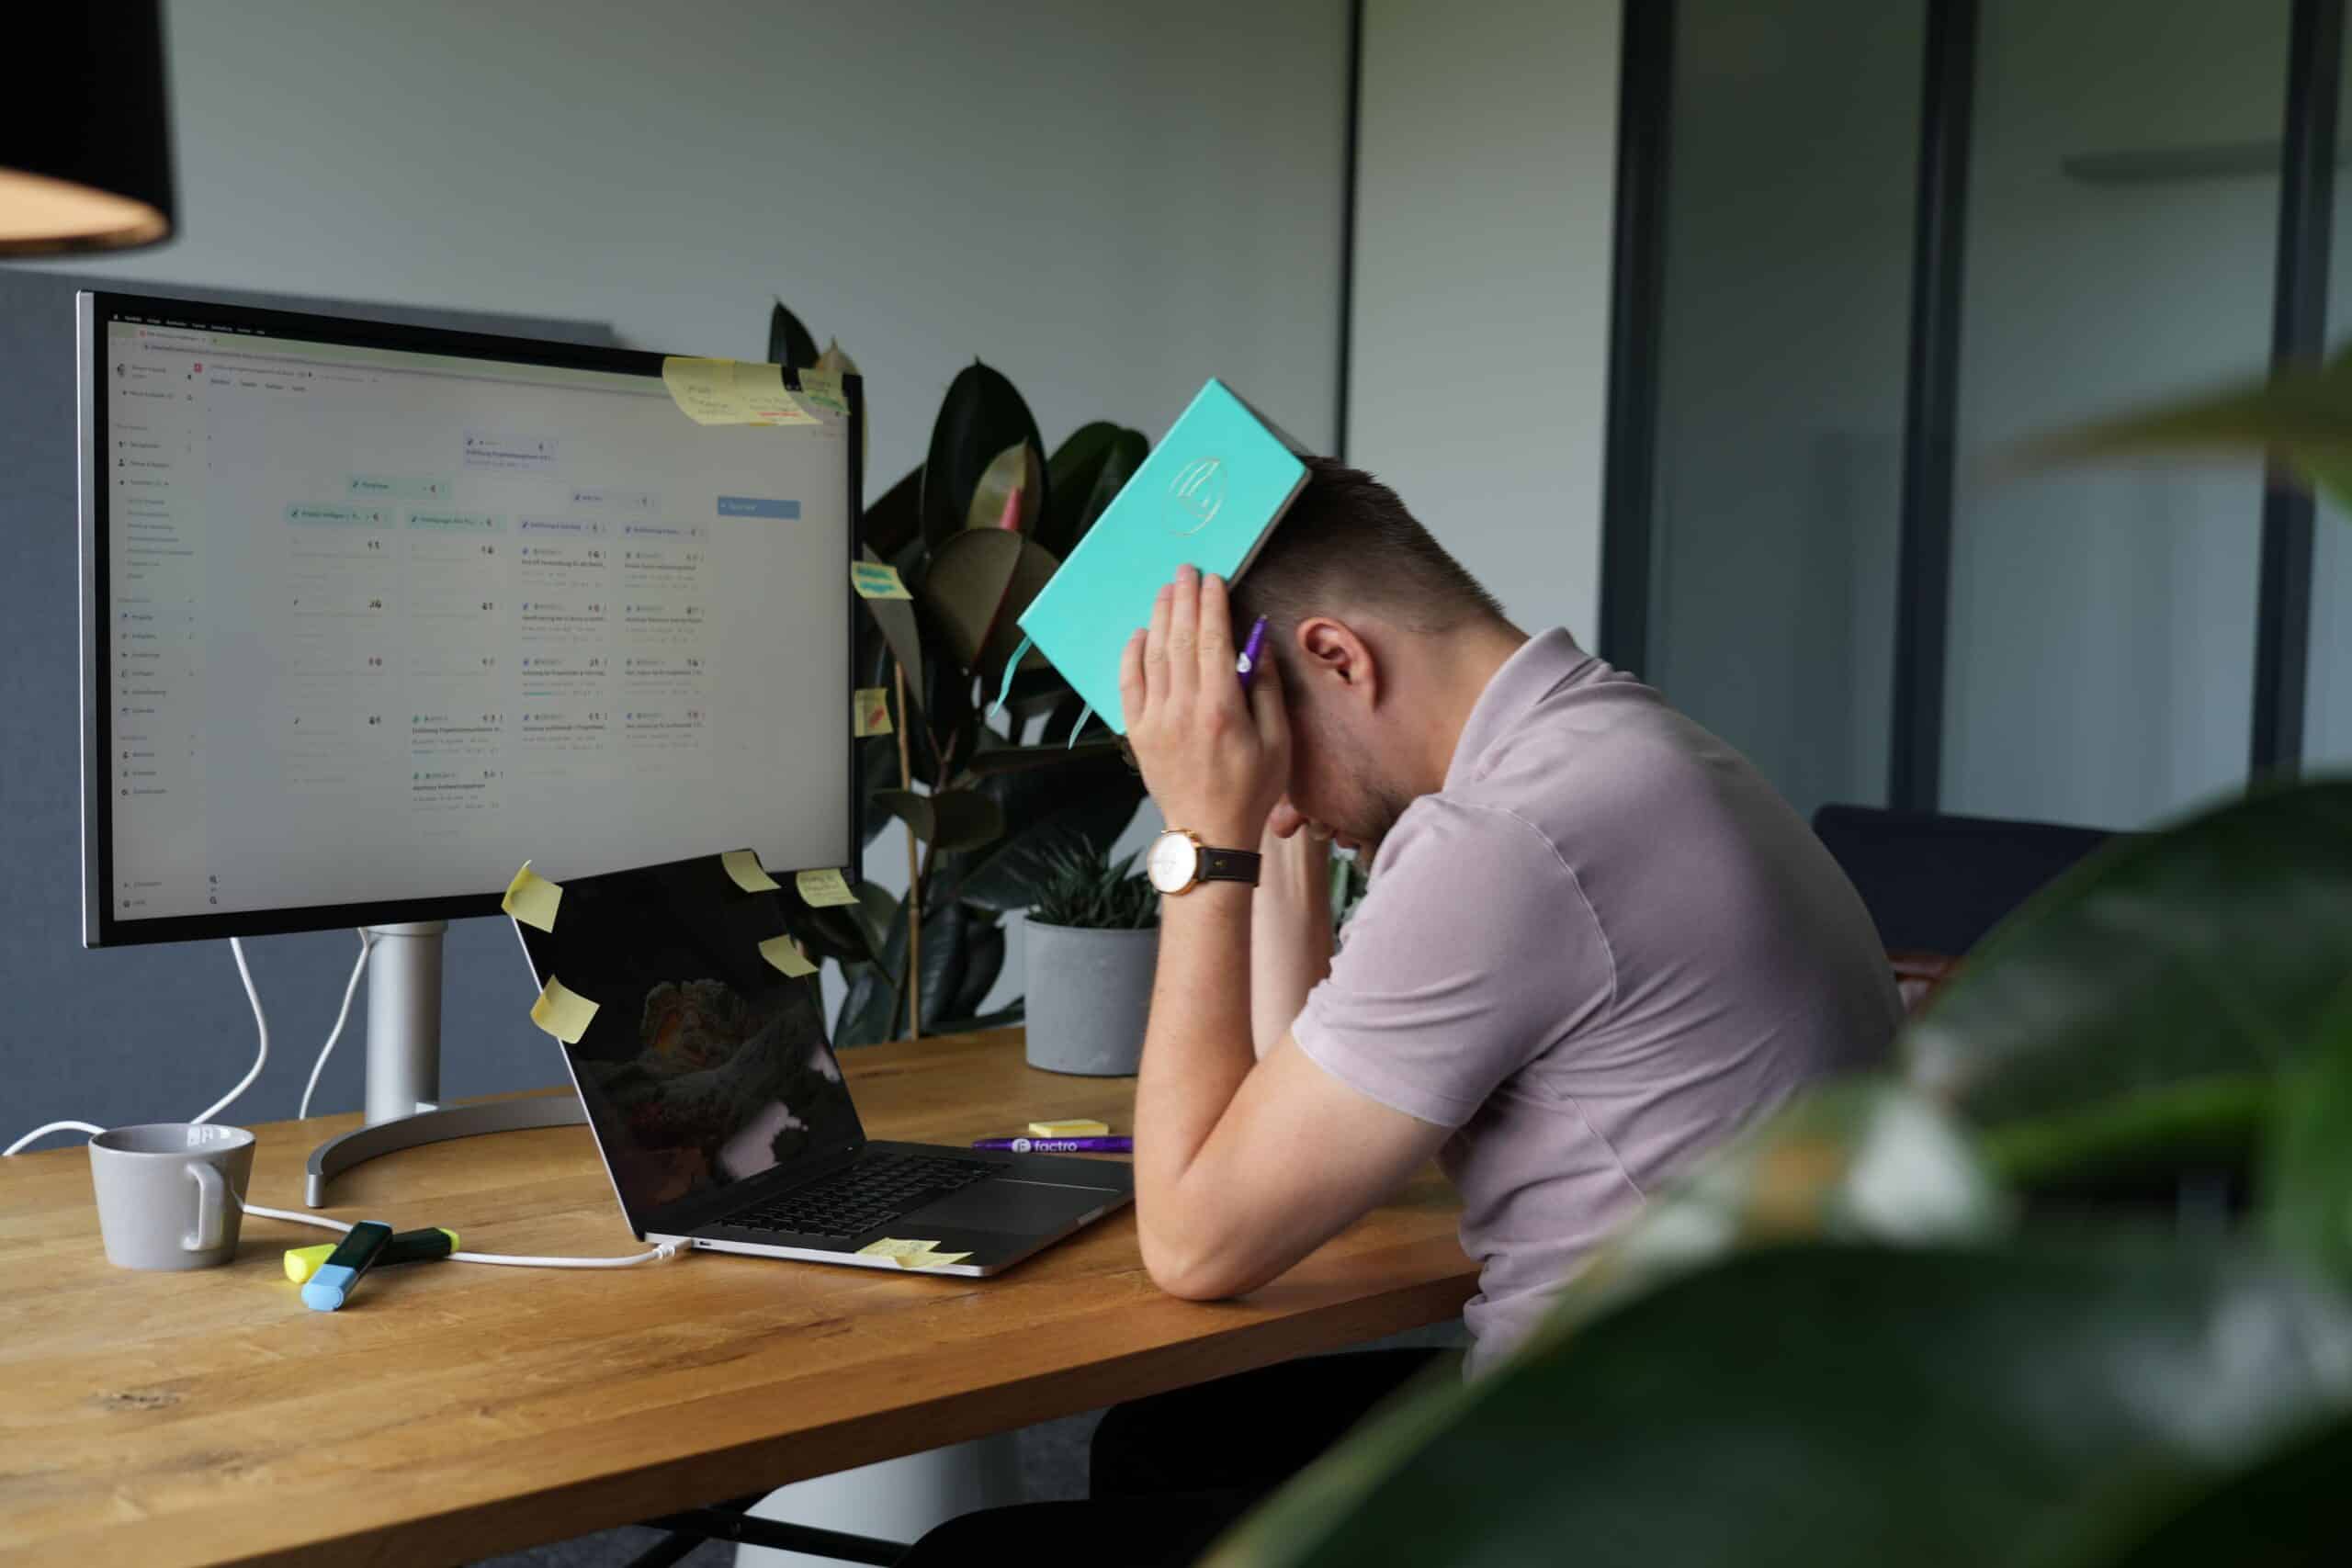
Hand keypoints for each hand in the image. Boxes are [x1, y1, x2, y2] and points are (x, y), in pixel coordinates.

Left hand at [1120, 566, 1289, 848]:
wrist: (1209, 833)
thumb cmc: (1251, 789)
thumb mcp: (1278, 740)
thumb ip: (1265, 689)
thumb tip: (1255, 644)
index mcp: (1220, 708)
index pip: (1213, 640)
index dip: (1212, 604)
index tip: (1212, 579)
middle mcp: (1183, 708)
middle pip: (1181, 639)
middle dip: (1184, 600)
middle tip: (1186, 571)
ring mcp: (1155, 720)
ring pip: (1154, 655)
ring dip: (1160, 618)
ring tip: (1166, 591)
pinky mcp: (1138, 733)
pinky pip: (1129, 684)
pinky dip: (1132, 654)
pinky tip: (1141, 633)